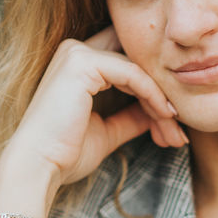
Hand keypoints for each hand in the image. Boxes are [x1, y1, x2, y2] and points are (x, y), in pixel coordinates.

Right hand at [4, 25, 187, 189]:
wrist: (37, 167)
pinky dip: (153, 96)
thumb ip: (131, 117)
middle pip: (136, 62)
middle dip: (162, 94)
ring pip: (138, 68)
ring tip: (175, 132)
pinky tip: (165, 117)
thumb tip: (159, 112)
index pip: (128, 64)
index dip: (153, 89)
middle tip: (180, 130)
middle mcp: (75, 50)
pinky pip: (132, 74)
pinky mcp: (82, 63)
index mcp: (77, 64)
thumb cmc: (63, 154)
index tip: (172, 123)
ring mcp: (77, 53)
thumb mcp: (107, 131)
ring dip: (162, 101)